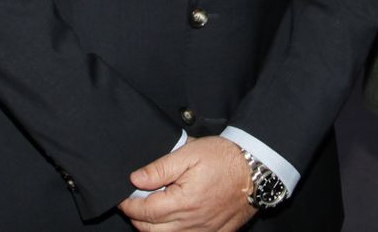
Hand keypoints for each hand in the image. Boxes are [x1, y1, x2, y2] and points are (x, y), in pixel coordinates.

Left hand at [118, 136, 255, 231]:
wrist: (256, 169)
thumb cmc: (224, 158)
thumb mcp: (188, 153)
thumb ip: (160, 168)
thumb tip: (135, 179)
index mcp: (182, 202)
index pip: (145, 212)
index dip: (128, 205)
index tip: (122, 199)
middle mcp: (192, 222)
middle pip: (152, 230)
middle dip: (137, 219)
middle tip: (132, 205)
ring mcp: (204, 231)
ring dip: (153, 229)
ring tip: (150, 213)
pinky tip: (172, 222)